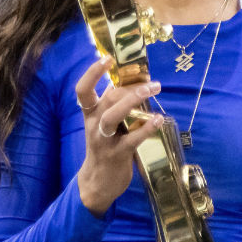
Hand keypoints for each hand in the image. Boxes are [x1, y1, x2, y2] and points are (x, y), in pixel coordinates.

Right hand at [76, 55, 163, 216]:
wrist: (96, 183)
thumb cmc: (103, 148)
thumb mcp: (100, 124)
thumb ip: (108, 104)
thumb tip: (118, 81)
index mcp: (89, 115)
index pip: (83, 90)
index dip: (92, 73)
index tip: (106, 59)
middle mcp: (94, 125)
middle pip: (107, 99)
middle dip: (130, 87)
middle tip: (152, 82)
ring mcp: (104, 140)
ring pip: (114, 115)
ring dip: (133, 100)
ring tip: (152, 90)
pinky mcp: (117, 154)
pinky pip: (132, 138)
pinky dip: (146, 127)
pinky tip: (158, 119)